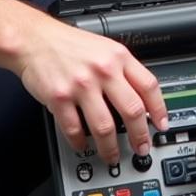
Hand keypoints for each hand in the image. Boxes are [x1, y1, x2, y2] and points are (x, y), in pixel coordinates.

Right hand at [15, 12, 167, 165]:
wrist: (33, 39)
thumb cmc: (68, 44)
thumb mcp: (104, 48)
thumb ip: (122, 70)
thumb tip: (141, 99)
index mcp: (118, 57)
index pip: (149, 86)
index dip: (159, 109)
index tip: (161, 125)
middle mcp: (103, 70)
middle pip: (132, 110)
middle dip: (139, 136)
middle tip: (141, 148)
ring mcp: (81, 85)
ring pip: (105, 127)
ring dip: (110, 148)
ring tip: (112, 155)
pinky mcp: (59, 98)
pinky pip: (74, 129)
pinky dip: (80, 142)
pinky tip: (82, 145)